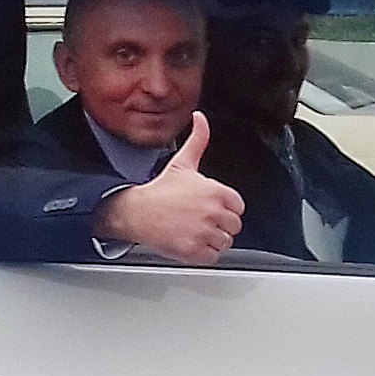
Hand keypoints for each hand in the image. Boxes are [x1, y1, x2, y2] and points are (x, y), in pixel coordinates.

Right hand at [93, 113, 243, 264]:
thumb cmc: (159, 190)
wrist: (136, 211)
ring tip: (194, 231)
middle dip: (219, 225)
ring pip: (224, 242)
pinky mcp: (195, 251)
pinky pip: (212, 257)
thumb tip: (200, 118)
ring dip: (212, 240)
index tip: (210, 208)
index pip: (238, 207)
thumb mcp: (183, 162)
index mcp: (216, 191)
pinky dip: (203, 254)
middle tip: (200, 221)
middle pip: (233, 226)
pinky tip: (191, 242)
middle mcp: (213, 212)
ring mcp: (204, 233)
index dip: (224, 208)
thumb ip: (198, 140)